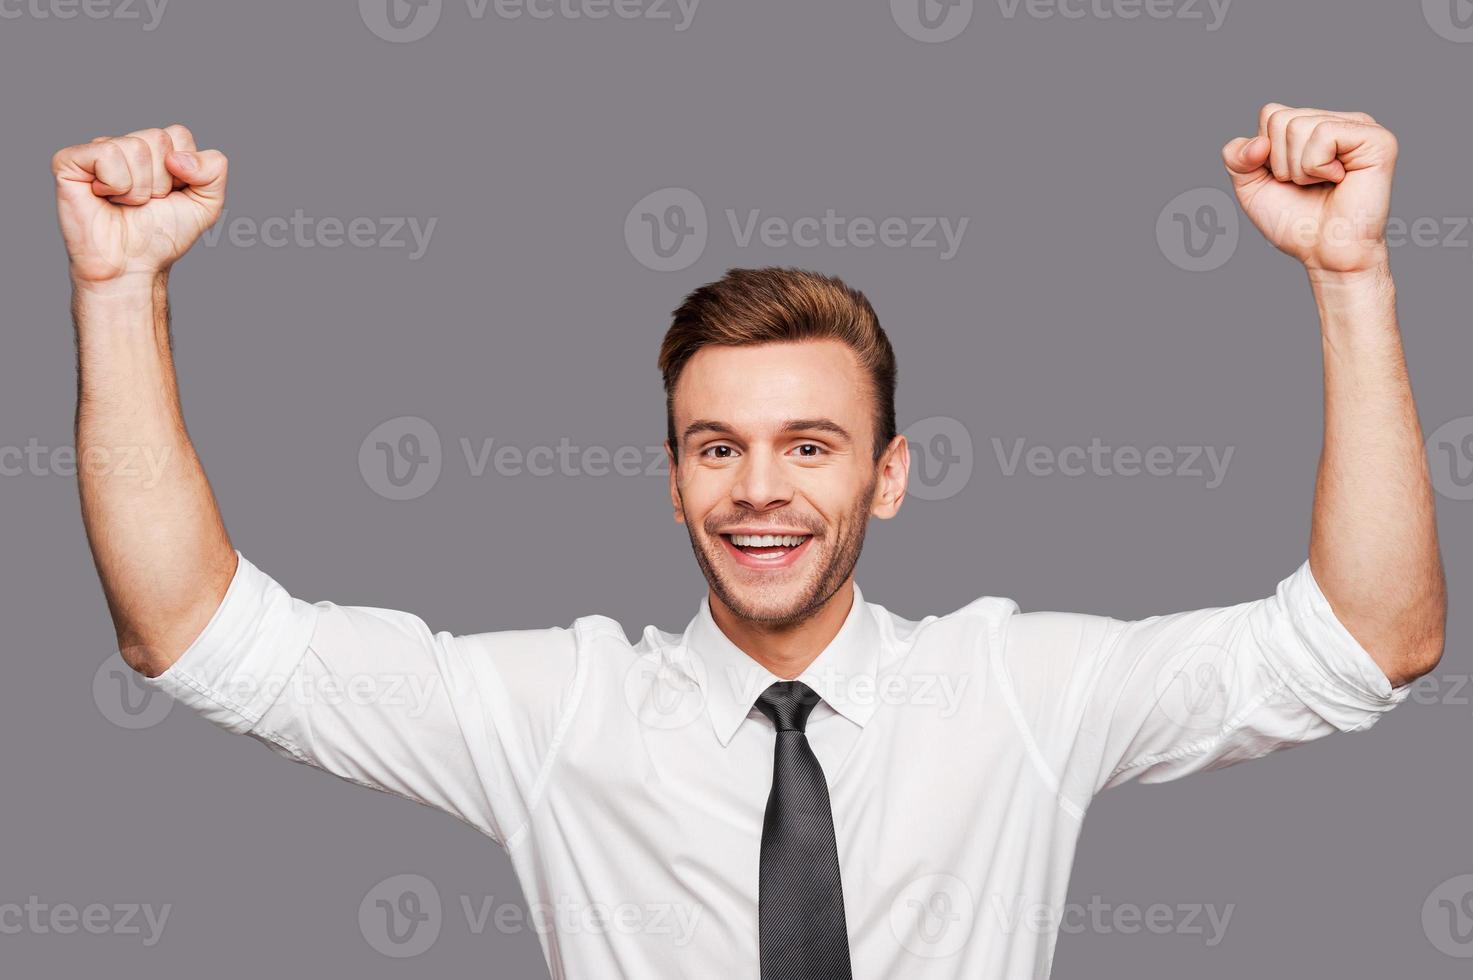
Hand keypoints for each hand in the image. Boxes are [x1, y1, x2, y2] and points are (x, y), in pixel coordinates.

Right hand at [52, 125, 227, 288]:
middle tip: (145, 204)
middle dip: (161, 182)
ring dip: (139, 189)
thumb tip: (177, 157)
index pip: (179, 134)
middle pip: (158, 138)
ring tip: (125, 204)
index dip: (183, 172)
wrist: (132, 266)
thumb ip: (214, 169)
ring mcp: (96, 151)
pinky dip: (115, 184)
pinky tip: (104, 197)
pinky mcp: (70, 161)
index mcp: (155, 150)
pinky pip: (107, 153)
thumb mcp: (207, 204)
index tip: (171, 196)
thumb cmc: (162, 236)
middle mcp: (125, 146)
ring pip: (135, 147)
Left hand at [1222, 104, 1397, 274]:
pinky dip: (1317, 166)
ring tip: (1322, 184)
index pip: (1270, 113)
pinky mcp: (1377, 139)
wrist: (1325, 252)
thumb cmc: (1294, 221)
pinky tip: (1338, 179)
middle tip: (1307, 184)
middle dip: (1280, 163)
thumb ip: (1236, 158)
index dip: (1265, 154)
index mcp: (1313, 126)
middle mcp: (1338, 121)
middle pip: (1280, 118)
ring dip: (1299, 169)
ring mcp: (1360, 127)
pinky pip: (1324, 134)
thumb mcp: (1252, 187)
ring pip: (1298, 126)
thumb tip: (1258, 142)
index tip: (1286, 179)